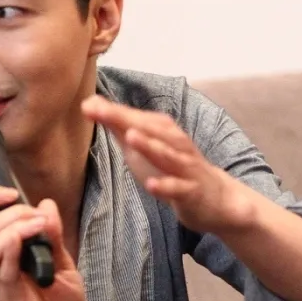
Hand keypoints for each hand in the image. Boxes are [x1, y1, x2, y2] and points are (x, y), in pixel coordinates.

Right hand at [0, 188, 84, 300]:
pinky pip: (3, 268)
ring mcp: (0, 283)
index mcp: (5, 256)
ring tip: (39, 230)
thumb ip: (54, 238)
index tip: (14, 193)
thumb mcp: (63, 267)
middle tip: (41, 222)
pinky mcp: (10, 299)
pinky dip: (14, 246)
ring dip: (16, 226)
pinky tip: (31, 240)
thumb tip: (46, 204)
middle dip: (15, 211)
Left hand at [82, 95, 249, 235]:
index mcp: (162, 130)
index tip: (86, 104)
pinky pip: (178, 188)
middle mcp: (174, 143)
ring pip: (167, 154)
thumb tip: (90, 104)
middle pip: (149, 130)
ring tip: (130, 136)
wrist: (214, 196)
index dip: (111, 112)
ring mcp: (185, 166)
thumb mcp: (143, 145)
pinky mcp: (191, 190)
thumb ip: (119, 126)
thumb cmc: (173, 167)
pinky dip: (166, 186)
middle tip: (100, 111)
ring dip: (150, 145)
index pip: (134, 118)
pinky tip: (152, 185)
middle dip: (125, 120)